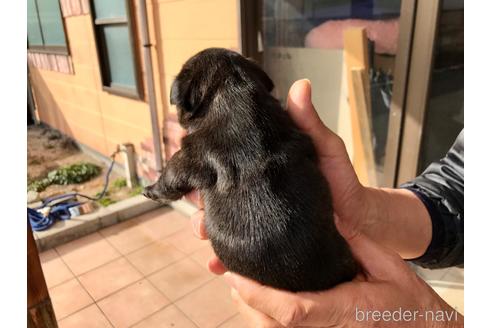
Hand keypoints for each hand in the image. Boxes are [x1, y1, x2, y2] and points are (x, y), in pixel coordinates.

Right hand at [190, 79, 370, 272]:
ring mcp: (259, 219)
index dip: (205, 164)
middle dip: (199, 202)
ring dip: (206, 231)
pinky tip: (218, 267)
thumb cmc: (341, 180)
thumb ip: (308, 122)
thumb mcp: (325, 147)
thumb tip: (300, 86)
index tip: (190, 164)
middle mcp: (255, 194)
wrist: (358, 219)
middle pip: (216, 197)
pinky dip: (225, 260)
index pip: (226, 165)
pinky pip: (241, 252)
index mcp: (261, 170)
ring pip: (222, 225)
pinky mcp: (267, 243)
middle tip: (194, 205)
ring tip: (202, 236)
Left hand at [223, 225, 463, 327]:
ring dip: (251, 310)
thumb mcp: (386, 264)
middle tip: (231, 272)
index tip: (234, 275)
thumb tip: (325, 215)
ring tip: (241, 282)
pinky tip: (260, 300)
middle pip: (271, 325)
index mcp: (345, 312)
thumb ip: (353, 242)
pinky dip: (265, 319)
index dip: (259, 295)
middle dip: (246, 300)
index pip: (293, 311)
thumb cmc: (407, 301)